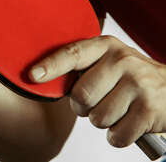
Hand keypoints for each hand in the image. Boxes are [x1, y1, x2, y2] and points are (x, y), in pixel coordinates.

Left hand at [29, 35, 165, 147]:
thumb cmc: (129, 76)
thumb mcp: (107, 60)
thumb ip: (81, 66)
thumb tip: (42, 78)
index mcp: (106, 46)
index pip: (73, 54)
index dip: (51, 66)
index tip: (33, 75)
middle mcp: (122, 61)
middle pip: (81, 95)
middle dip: (82, 106)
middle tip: (97, 101)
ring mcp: (138, 84)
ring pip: (97, 118)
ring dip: (101, 121)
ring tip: (116, 108)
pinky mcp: (150, 110)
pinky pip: (116, 135)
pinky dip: (117, 136)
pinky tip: (127, 121)